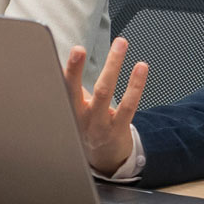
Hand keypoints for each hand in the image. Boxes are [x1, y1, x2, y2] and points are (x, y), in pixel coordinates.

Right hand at [62, 38, 148, 175]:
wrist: (103, 159)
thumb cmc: (88, 126)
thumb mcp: (74, 109)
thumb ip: (71, 89)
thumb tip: (66, 61)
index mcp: (69, 110)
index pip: (63, 88)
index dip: (67, 71)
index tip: (73, 51)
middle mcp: (82, 118)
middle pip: (75, 91)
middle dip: (77, 68)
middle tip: (80, 49)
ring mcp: (100, 124)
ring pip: (105, 93)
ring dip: (113, 66)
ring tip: (120, 44)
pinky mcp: (118, 128)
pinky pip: (129, 105)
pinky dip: (135, 85)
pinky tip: (141, 68)